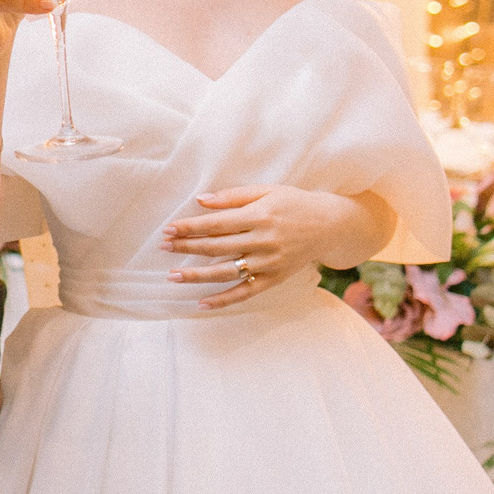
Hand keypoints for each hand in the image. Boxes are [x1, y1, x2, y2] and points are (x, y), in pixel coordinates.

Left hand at [161, 184, 366, 310]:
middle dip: (187, 247)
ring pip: (226, 272)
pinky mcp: (274, 279)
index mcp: (260, 216)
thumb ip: (233, 197)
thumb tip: (200, 201)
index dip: (190, 227)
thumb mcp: (267, 191)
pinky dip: (223, 300)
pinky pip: (245, 292)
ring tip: (172, 276)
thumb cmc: (294, 203)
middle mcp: (263, 241)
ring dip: (197, 275)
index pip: (216, 223)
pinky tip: (201, 303)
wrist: (330, 225)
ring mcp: (268, 263)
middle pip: (217, 247)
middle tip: (163, 246)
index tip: (169, 229)